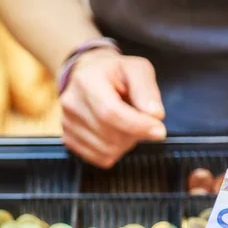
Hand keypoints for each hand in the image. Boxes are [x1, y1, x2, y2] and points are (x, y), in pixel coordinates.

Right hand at [60, 49, 165, 167]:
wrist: (88, 75)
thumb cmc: (114, 73)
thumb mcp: (137, 69)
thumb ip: (147, 90)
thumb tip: (155, 114)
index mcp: (87, 81)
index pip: (111, 112)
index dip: (138, 126)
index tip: (159, 131)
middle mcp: (72, 103)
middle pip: (111, 135)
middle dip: (136, 134)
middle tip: (142, 121)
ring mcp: (68, 124)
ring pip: (107, 151)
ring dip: (126, 143)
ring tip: (126, 124)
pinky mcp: (70, 140)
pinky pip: (101, 158)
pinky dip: (115, 151)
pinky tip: (116, 134)